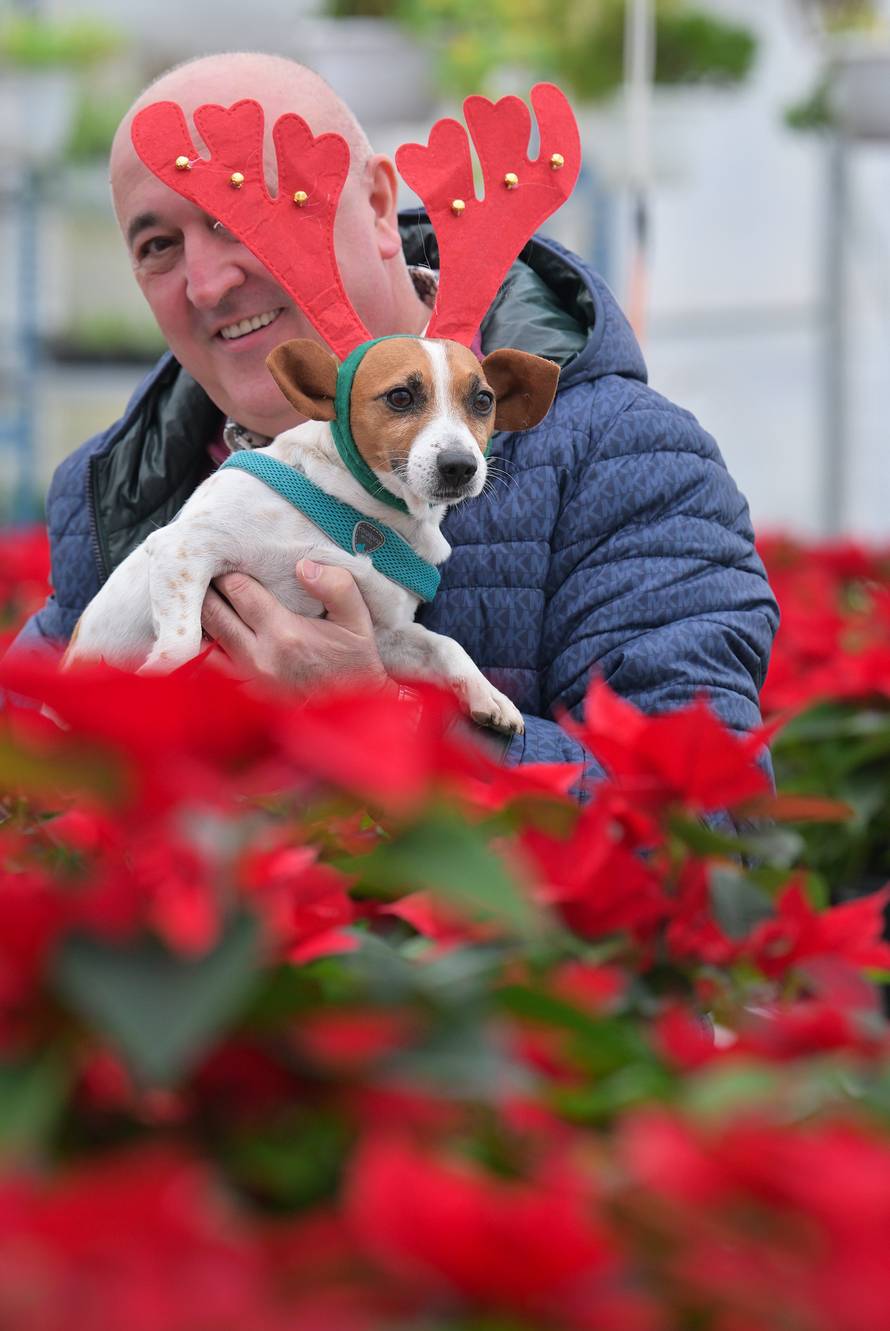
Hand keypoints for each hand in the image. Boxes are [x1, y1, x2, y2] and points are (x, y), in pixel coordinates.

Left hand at [200, 558, 392, 692]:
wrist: (352, 714)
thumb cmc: (354, 662)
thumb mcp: (357, 619)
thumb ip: (337, 586)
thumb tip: (303, 566)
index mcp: (286, 634)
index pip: (238, 591)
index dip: (228, 572)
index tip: (228, 560)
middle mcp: (260, 657)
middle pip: (212, 612)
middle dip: (207, 589)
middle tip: (209, 573)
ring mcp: (247, 678)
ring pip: (204, 639)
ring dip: (202, 616)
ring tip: (206, 597)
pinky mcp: (243, 692)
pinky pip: (210, 664)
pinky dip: (205, 643)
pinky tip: (210, 629)